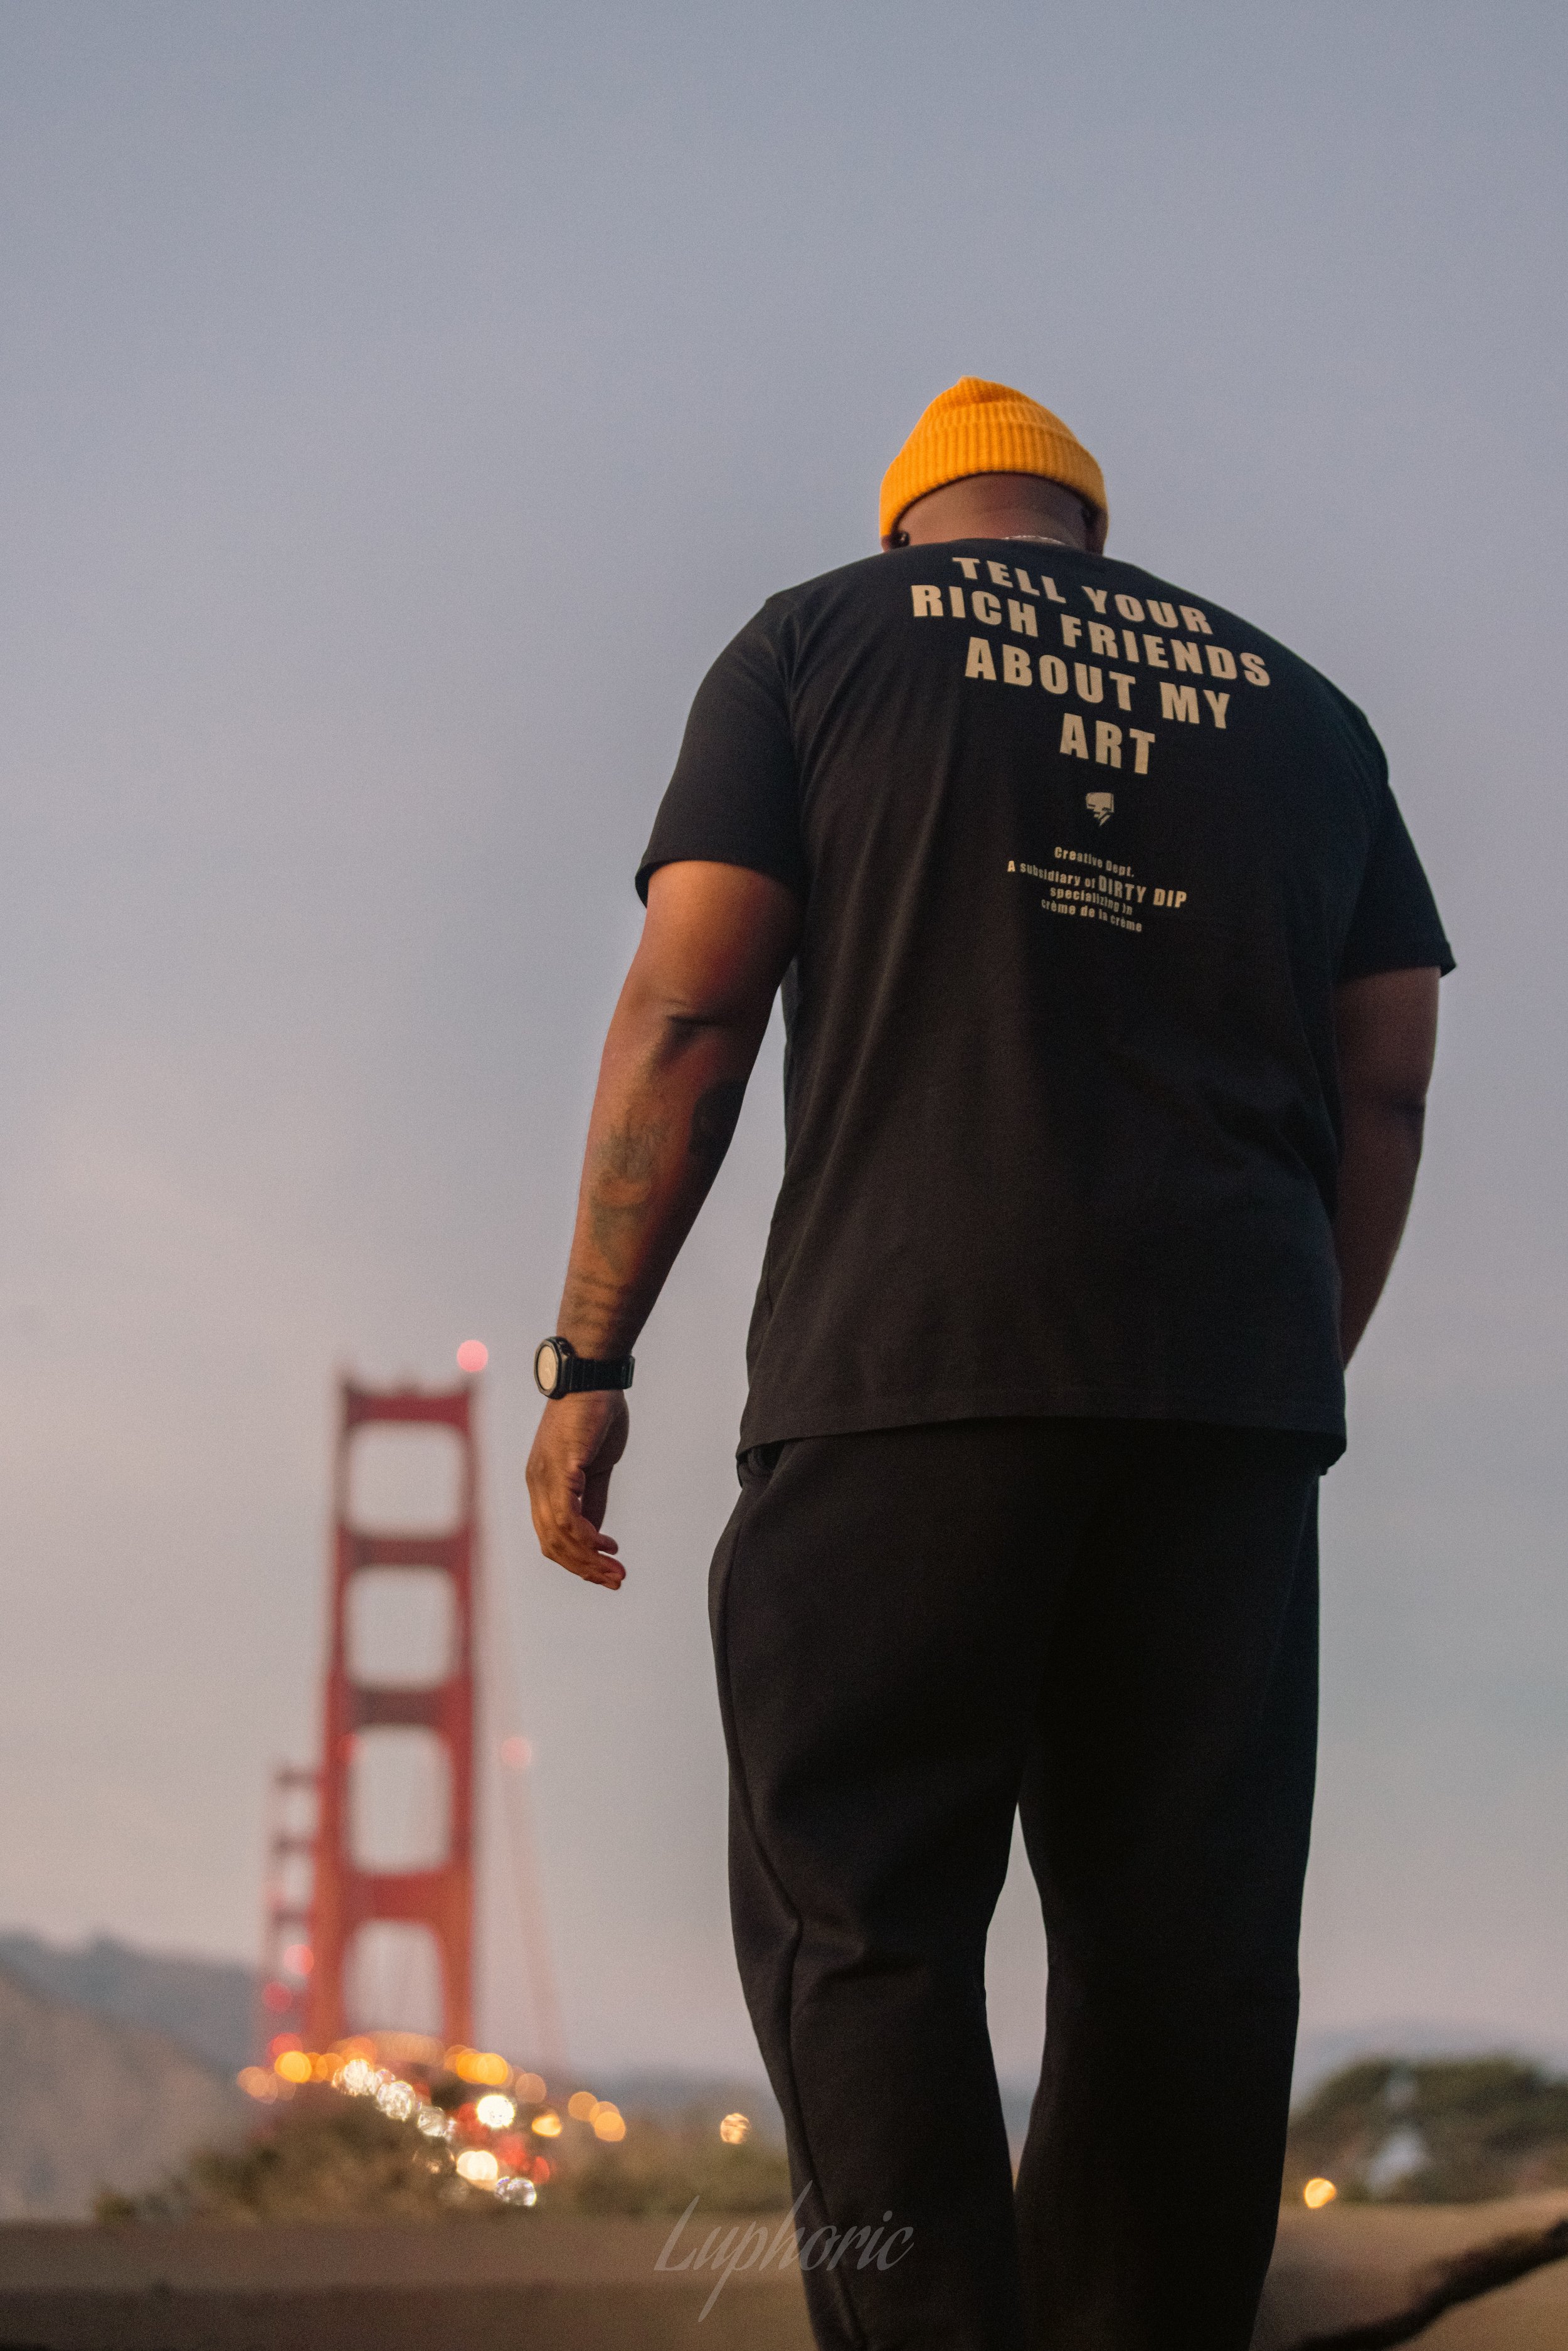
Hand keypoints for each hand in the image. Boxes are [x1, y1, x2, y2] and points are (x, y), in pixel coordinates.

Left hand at [526, 1391, 629, 1589]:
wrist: (591, 1375)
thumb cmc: (595, 1413)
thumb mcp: (595, 1465)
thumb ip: (593, 1499)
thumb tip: (596, 1533)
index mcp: (543, 1483)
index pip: (552, 1536)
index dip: (576, 1558)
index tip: (604, 1568)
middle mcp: (537, 1484)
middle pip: (553, 1544)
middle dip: (584, 1568)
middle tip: (614, 1580)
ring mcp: (545, 1477)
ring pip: (559, 1536)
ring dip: (588, 1560)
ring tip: (616, 1571)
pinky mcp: (560, 1468)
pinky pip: (568, 1516)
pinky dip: (586, 1538)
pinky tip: (606, 1546)